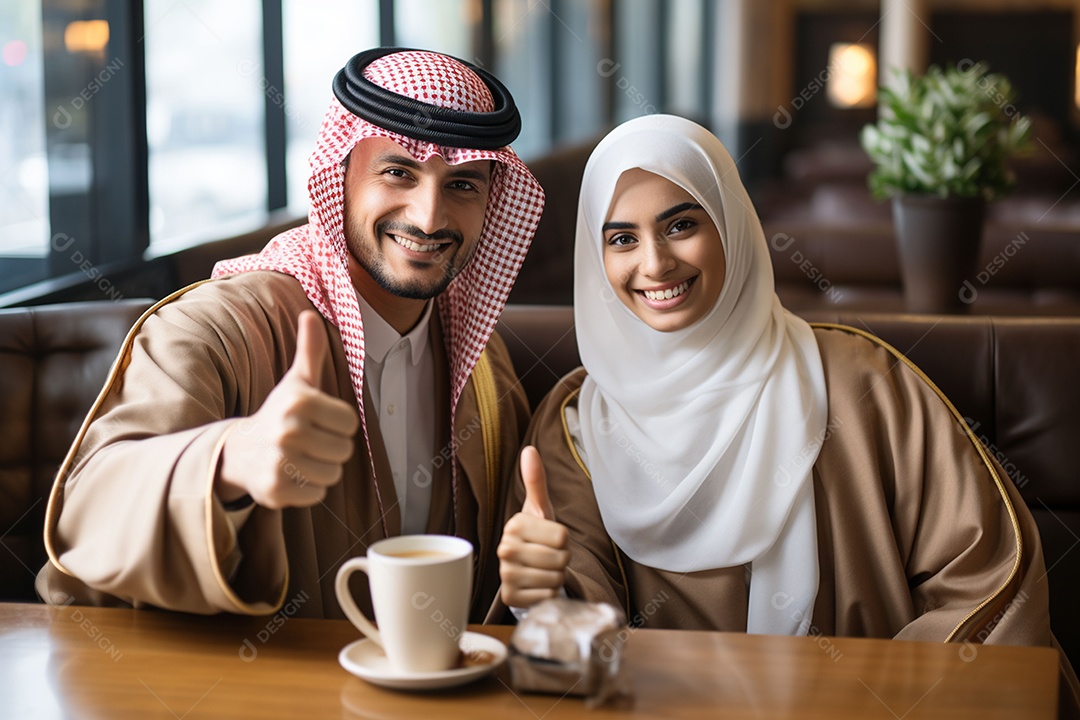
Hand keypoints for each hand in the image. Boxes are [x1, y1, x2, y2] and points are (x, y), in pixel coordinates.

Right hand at [217, 310, 358, 508]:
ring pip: (333, 474)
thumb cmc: (278, 413)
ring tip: (300, 458)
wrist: (238, 451)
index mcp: (299, 403)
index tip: (317, 421)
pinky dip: (308, 489)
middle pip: (344, 450)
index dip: (337, 424)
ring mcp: (280, 462)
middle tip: (308, 442)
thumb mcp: (296, 381)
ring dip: (321, 469)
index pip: (350, 423)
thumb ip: (309, 351)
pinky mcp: (276, 490)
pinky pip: (317, 494)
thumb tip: (311, 313)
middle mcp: (288, 431)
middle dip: (330, 448)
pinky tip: (291, 475)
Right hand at [498, 446, 569, 607]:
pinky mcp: (510, 598)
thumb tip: (529, 450)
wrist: (525, 568)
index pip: (563, 536)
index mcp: (514, 524)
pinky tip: (537, 586)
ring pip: (555, 579)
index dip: (564, 539)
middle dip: (561, 560)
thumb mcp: (540, 508)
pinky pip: (547, 596)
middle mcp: (505, 549)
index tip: (549, 538)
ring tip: (543, 570)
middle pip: (560, 558)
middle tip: (548, 556)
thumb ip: (536, 480)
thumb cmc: (537, 535)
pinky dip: (548, 594)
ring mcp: (505, 575)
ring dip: (556, 577)